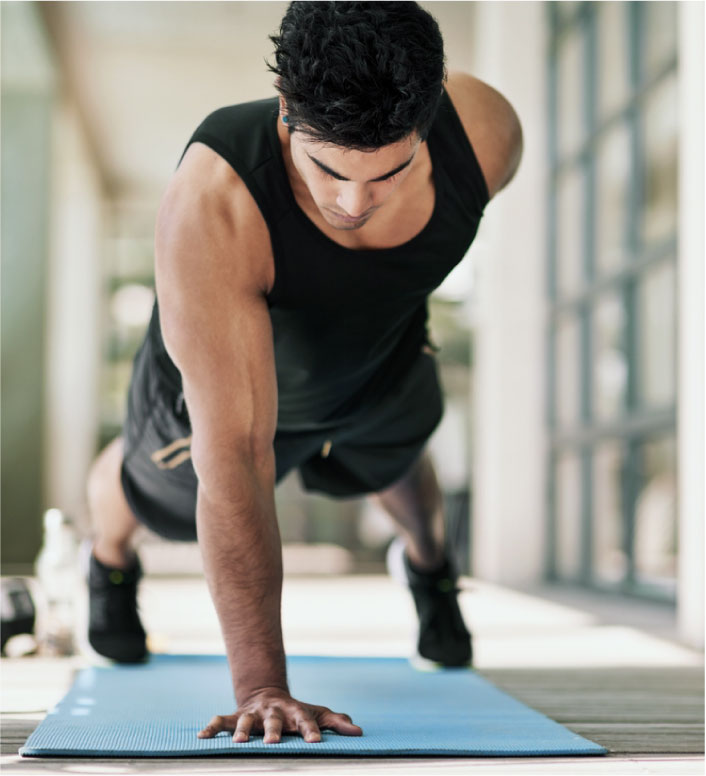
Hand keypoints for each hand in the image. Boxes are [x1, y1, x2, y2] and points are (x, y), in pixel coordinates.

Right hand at [197, 687, 362, 743]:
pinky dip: (212, 726)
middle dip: (274, 731)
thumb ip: (335, 722)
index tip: (316, 742)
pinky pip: (222, 720)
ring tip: (241, 741)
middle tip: (274, 742)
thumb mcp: (317, 713)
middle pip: (274, 721)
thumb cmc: (296, 711)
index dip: (311, 730)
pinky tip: (202, 735)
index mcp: (295, 712)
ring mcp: (254, 713)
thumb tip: (358, 731)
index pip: (305, 720)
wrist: (268, 692)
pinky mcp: (237, 715)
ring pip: (247, 719)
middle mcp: (273, 712)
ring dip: (243, 730)